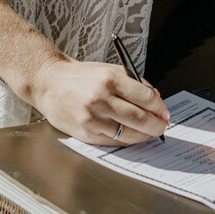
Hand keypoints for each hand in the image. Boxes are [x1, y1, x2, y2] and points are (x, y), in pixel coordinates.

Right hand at [34, 57, 169, 143]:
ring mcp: (93, 118)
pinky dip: (127, 141)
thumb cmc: (81, 77)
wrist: (49, 84)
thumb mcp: (109, 71)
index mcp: (110, 79)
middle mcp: (101, 99)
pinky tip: (132, 136)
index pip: (146, 97)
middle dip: (157, 125)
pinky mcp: (86, 133)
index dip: (161, 108)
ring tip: (149, 132)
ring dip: (144, 136)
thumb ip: (133, 84)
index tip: (165, 112)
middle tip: (162, 126)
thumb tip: (156, 101)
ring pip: (129, 134)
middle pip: (140, 118)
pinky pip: (114, 142)